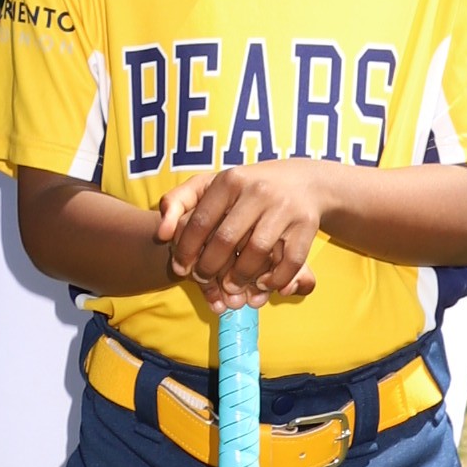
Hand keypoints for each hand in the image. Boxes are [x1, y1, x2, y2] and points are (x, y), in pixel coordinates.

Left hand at [155, 166, 328, 308]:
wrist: (303, 181)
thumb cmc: (246, 189)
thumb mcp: (211, 185)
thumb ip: (178, 202)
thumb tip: (161, 233)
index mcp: (230, 180)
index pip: (200, 221)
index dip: (186, 250)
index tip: (181, 268)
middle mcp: (257, 191)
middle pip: (226, 240)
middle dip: (210, 267)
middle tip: (204, 280)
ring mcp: (284, 207)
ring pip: (257, 252)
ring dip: (241, 277)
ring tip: (230, 287)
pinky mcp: (306, 225)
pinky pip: (289, 261)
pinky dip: (275, 279)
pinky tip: (264, 284)